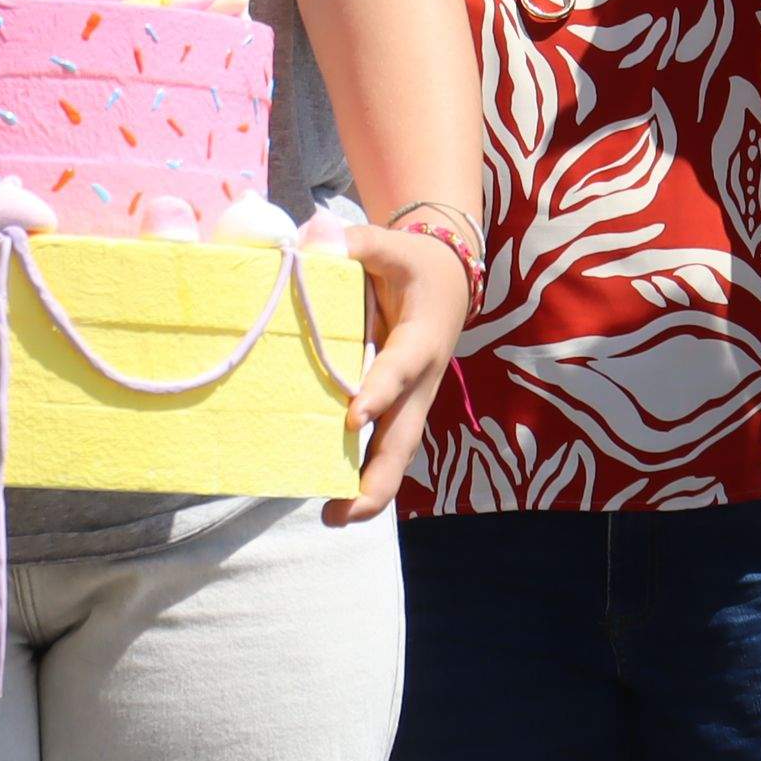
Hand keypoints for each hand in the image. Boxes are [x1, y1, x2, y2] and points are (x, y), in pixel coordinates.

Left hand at [325, 223, 467, 524]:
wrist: (449, 282)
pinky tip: (330, 498)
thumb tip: (311, 242)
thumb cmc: (413, 264)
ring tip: (331, 518)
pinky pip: (383, 448)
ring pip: (396, 455)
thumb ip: (356, 242)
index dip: (379, 392)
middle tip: (342, 509)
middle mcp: (419, 382)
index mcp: (419, 340)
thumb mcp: (391, 244)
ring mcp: (411, 403)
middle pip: (404, 439)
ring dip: (369, 489)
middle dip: (377, 478)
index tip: (352, 417)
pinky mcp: (399, 410)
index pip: (398, 369)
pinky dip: (362, 474)